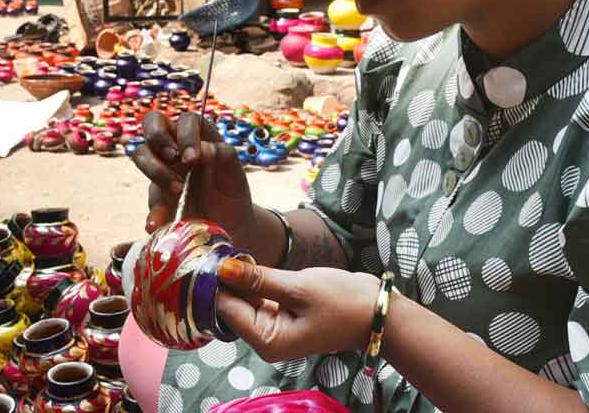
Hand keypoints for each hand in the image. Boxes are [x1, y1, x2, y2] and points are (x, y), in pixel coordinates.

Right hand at [131, 111, 252, 236]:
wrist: (231, 223)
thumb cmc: (232, 189)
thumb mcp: (236, 173)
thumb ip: (224, 155)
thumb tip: (204, 148)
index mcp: (198, 137)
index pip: (186, 120)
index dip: (186, 134)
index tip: (193, 158)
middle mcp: (176, 148)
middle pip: (152, 123)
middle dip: (158, 138)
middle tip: (174, 159)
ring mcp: (163, 171)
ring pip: (141, 154)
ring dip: (155, 170)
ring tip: (177, 191)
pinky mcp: (159, 199)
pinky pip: (149, 202)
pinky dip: (153, 213)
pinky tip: (157, 223)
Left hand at [215, 258, 380, 361]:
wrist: (377, 311)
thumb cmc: (341, 302)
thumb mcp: (297, 287)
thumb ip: (257, 280)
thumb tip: (222, 269)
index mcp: (267, 342)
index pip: (226, 309)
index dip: (216, 282)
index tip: (212, 253)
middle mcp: (266, 341)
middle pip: (233, 306)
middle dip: (228, 280)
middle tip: (220, 247)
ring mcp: (275, 330)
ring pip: (245, 301)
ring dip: (241, 279)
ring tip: (234, 251)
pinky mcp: (283, 317)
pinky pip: (260, 299)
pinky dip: (256, 283)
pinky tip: (252, 264)